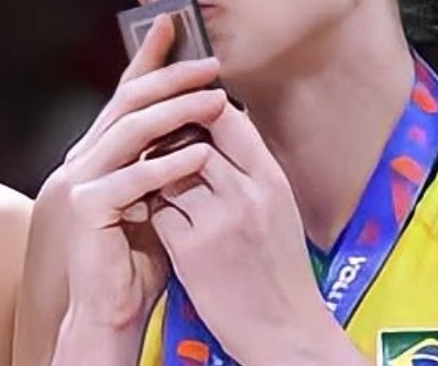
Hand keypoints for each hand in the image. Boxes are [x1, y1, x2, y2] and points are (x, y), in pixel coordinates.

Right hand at [56, 15, 222, 329]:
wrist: (110, 309)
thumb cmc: (138, 258)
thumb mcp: (161, 198)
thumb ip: (170, 162)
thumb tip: (206, 123)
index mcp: (100, 152)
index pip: (126, 95)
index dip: (148, 58)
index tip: (174, 24)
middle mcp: (85, 158)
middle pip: (128, 102)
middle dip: (171, 76)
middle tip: (210, 64)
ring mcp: (80, 181)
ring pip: (130, 130)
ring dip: (176, 111)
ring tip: (213, 100)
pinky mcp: (86, 209)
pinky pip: (132, 178)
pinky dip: (167, 165)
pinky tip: (199, 155)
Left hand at [149, 98, 340, 363]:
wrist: (284, 331)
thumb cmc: (279, 271)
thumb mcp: (278, 209)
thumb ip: (250, 169)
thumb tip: (219, 127)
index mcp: (272, 181)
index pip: (229, 117)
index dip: (199, 106)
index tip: (182, 109)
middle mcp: (248, 195)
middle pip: (194, 136)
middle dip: (170, 135)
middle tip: (158, 140)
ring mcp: (218, 222)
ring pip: (168, 170)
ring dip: (157, 172)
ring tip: (158, 181)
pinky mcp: (191, 251)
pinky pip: (158, 211)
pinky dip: (153, 211)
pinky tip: (159, 219)